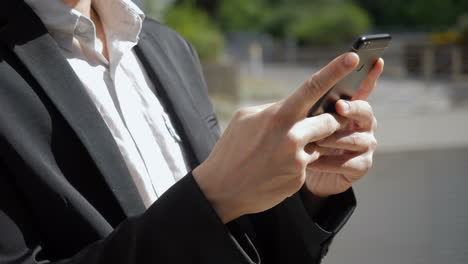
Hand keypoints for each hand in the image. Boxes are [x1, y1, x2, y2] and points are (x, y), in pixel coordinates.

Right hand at [193, 53, 359, 222]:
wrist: (221, 190)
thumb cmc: (231, 149)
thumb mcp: (246, 119)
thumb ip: (274, 109)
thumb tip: (294, 105)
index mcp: (278, 116)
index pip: (312, 87)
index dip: (335, 71)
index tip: (353, 58)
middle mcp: (292, 136)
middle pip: (330, 120)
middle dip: (326, 122)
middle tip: (311, 127)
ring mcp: (298, 159)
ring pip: (321, 143)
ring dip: (310, 144)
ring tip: (279, 152)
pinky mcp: (300, 179)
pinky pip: (309, 164)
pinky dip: (297, 164)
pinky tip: (275, 169)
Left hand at [304, 59, 383, 197]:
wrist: (309, 173)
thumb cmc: (308, 140)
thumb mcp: (307, 121)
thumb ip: (313, 108)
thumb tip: (306, 92)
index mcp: (351, 108)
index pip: (363, 88)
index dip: (371, 75)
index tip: (376, 60)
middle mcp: (363, 124)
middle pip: (365, 111)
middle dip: (352, 108)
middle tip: (339, 106)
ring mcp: (365, 145)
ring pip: (355, 139)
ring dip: (333, 140)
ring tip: (313, 141)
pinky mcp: (361, 166)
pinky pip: (348, 163)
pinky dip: (328, 162)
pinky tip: (312, 162)